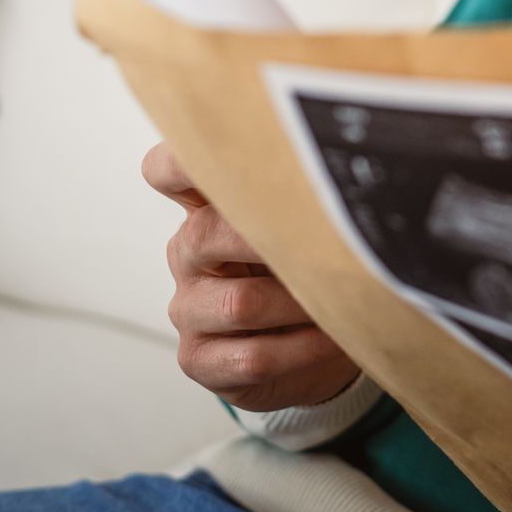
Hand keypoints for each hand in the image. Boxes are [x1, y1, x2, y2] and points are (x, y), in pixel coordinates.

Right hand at [143, 142, 359, 410]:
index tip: (230, 152)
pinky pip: (251, 356)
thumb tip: (341, 164)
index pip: (167, 170)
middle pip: (206, 233)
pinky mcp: (199, 359)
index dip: (182, 159)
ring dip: (302, 304)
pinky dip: (303, 350)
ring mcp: (188, 308)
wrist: (310, 347)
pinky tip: (332, 339)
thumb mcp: (306, 224)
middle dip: (273, 239)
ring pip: (240, 303)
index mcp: (208, 209)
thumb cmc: (306, 269)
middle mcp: (188, 252)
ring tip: (343, 301)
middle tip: (330, 243)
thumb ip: (306, 192)